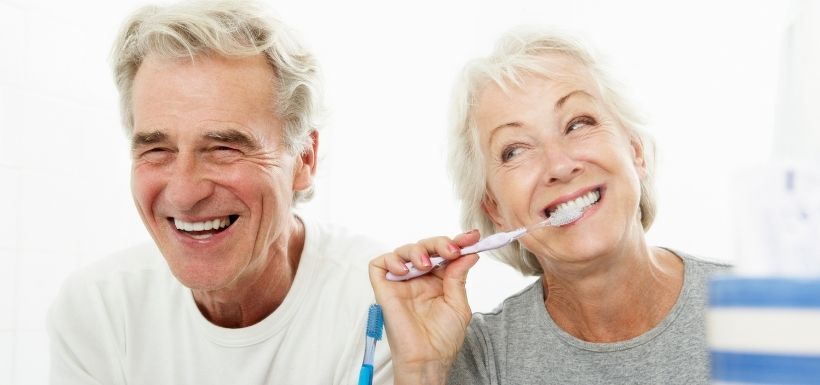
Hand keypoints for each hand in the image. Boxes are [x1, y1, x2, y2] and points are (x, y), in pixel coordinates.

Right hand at [368, 230, 480, 384]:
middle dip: (439, 243)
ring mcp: (401, 282)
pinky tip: (405, 270)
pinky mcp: (384, 289)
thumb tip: (468, 253)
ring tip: (426, 265)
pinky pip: (379, 264)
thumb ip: (458, 277)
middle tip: (452, 250)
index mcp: (437, 280)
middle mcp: (418, 279)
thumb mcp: (458, 303)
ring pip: (403, 250)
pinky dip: (391, 260)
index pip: (444, 254)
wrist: (428, 359)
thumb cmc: (443, 339)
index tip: (472, 237)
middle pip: (425, 246)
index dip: (457, 242)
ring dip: (417, 250)